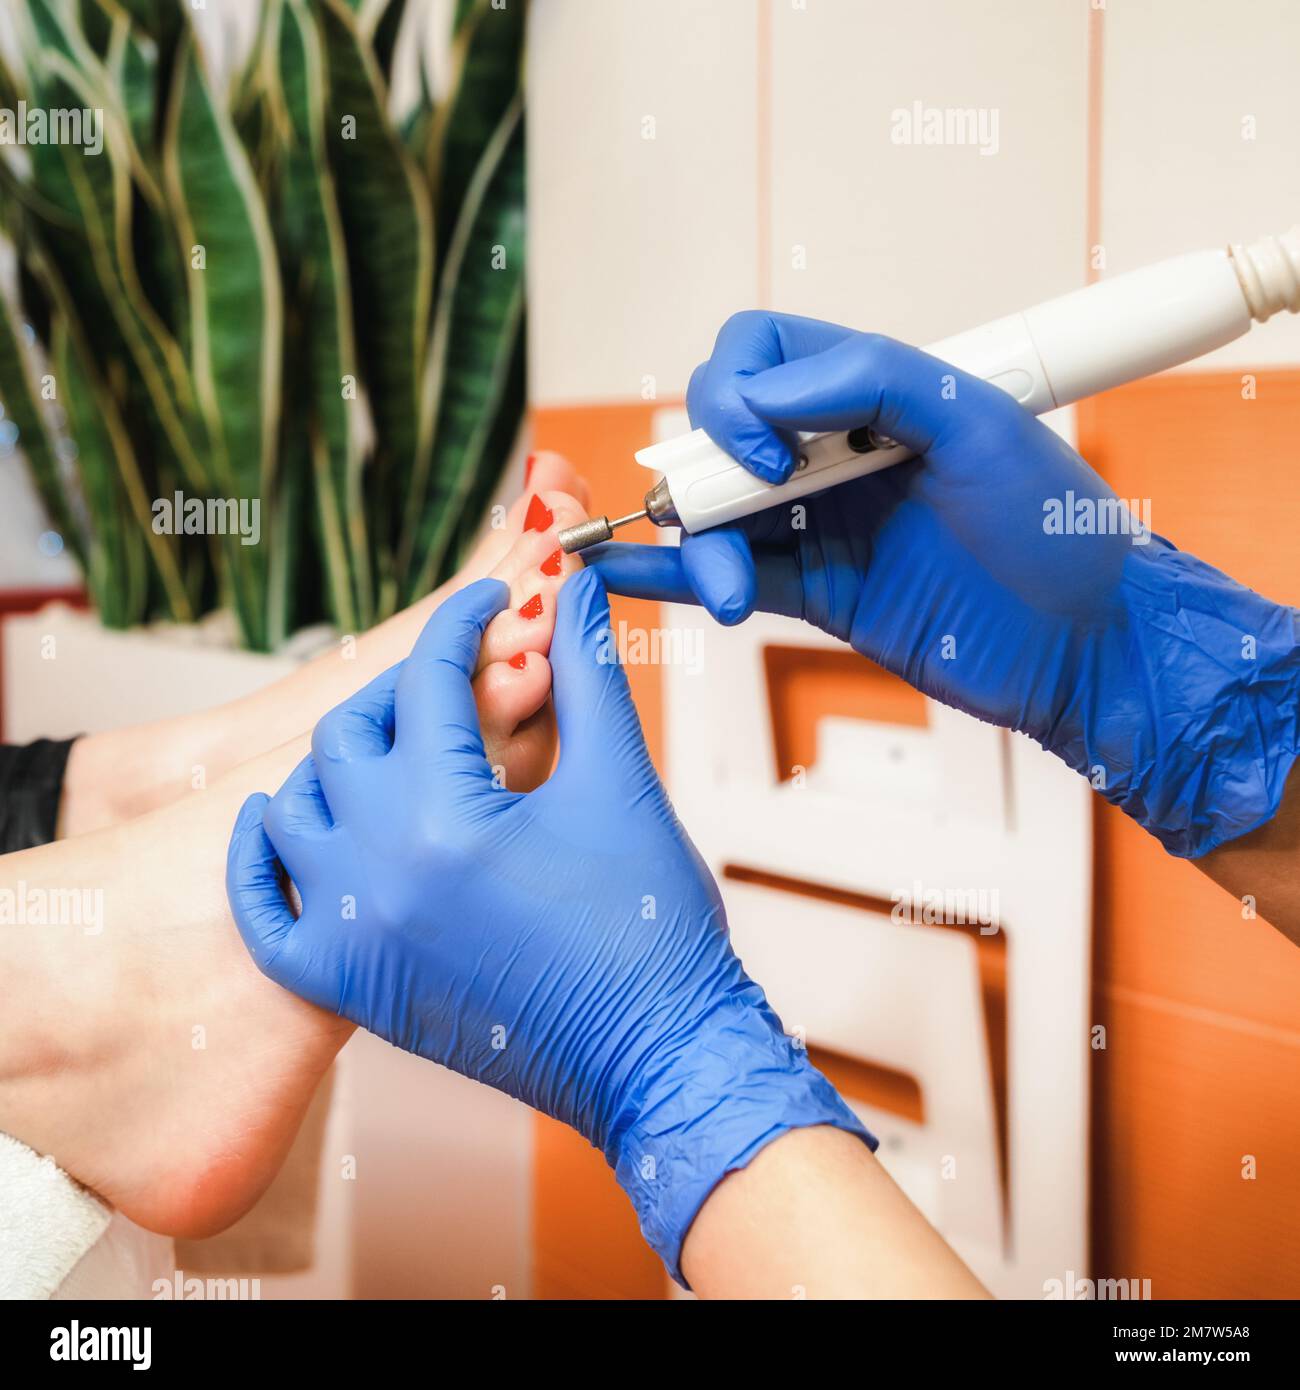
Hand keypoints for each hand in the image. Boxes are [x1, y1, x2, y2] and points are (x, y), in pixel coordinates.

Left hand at [226, 568, 870, 1280]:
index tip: (488, 602)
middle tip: (452, 682)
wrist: (656, 1052)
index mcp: (447, 817)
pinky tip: (278, 824)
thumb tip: (574, 592)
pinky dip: (262, 865)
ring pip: (292, 816)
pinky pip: (268, 918)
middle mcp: (380, 874)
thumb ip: (588, 675)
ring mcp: (356, 937)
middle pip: (347, 738)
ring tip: (387, 747)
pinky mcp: (353, 988)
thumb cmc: (651, 925)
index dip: (462, 624)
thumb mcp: (620, 782)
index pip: (430, 683)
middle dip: (398, 692)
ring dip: (333, 766)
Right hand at [590, 312, 1299, 857]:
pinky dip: (676, 574)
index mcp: (873, 393)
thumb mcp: (982, 423)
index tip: (771, 445)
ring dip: (697, 541)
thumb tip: (765, 388)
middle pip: (719, 432)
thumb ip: (874, 382)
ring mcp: (822, 523)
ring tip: (726, 591)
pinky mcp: (818, 592)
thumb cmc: (1058, 528)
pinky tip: (629, 573)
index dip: (738, 391)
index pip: (760, 354)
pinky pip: (732, 573)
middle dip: (707, 468)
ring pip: (717, 511)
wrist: (1088, 645)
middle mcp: (835, 451)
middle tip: (751, 506)